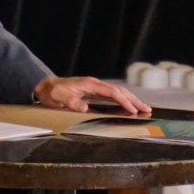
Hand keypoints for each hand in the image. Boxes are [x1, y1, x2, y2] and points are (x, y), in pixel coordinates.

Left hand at [34, 76, 151, 114]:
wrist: (46, 86)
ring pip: (117, 92)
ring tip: (143, 108)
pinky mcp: (94, 92)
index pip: (111, 92)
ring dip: (131, 100)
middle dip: (133, 99)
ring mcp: (95, 87)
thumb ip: (71, 102)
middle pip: (118, 91)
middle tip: (147, 109)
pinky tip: (128, 107)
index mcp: (89, 84)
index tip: (133, 110)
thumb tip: (84, 108)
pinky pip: (112, 96)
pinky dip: (122, 100)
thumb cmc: (53, 92)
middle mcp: (95, 84)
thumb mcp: (59, 98)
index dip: (123, 100)